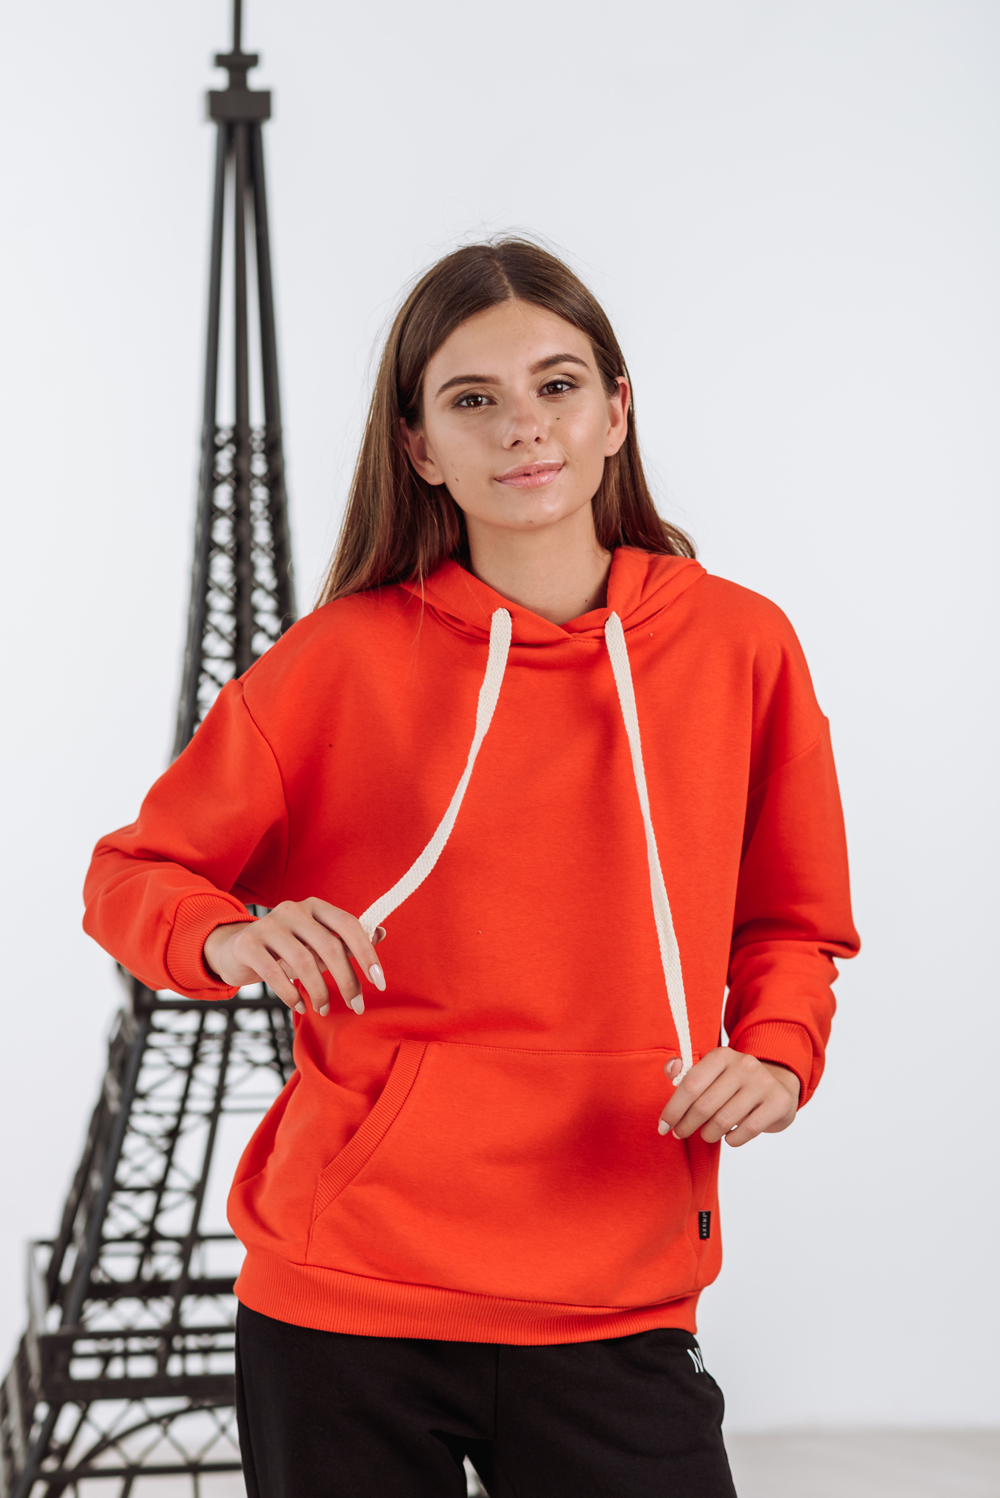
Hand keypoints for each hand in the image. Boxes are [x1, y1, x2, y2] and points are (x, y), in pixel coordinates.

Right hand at [203, 899, 385, 1016]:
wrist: (235, 950)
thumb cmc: (285, 949)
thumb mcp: (316, 943)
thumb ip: (345, 940)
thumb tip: (380, 933)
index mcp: (315, 907)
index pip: (348, 925)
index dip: (367, 954)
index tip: (379, 983)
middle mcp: (293, 910)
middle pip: (329, 946)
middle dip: (347, 981)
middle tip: (356, 1005)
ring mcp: (268, 924)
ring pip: (304, 962)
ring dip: (320, 991)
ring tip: (324, 1008)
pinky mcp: (247, 944)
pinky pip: (274, 973)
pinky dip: (291, 995)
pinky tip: (301, 1006)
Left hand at [657, 1047, 799, 1146]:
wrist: (778, 1084)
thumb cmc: (734, 1083)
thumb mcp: (711, 1072)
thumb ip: (686, 1072)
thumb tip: (671, 1068)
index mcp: (722, 1055)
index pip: (690, 1084)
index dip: (673, 1109)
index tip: (663, 1126)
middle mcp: (743, 1065)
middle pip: (704, 1105)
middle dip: (686, 1125)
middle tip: (680, 1133)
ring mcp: (763, 1083)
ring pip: (723, 1120)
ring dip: (708, 1134)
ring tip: (706, 1135)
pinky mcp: (778, 1102)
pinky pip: (748, 1130)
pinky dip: (733, 1139)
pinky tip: (729, 1137)